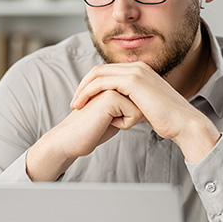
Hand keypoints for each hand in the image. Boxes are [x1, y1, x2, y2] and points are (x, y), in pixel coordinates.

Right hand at [26, 89, 143, 180]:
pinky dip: (125, 124)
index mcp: (112, 83)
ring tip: (108, 121)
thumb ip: (129, 105)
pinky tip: (107, 123)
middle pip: (142, 102)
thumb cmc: (93, 130)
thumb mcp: (116, 115)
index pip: (140, 99)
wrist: (71, 139)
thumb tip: (152, 106)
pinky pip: (135, 114)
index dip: (133, 113)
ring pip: (140, 107)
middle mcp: (112, 81)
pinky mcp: (111, 96)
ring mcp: (110, 87)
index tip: (113, 119)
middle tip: (109, 121)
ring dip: (129, 120)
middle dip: (133, 116)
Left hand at [70, 62, 219, 161]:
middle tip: (74, 103)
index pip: (106, 71)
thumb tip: (117, 107)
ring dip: (83, 90)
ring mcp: (135, 71)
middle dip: (82, 86)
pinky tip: (84, 106)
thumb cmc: (165, 119)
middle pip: (98, 70)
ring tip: (75, 105)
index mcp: (139, 70)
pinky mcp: (133, 81)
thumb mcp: (143, 105)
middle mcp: (137, 67)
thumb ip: (130, 101)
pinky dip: (90, 94)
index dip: (90, 85)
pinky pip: (102, 83)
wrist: (183, 123)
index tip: (81, 101)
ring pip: (97, 75)